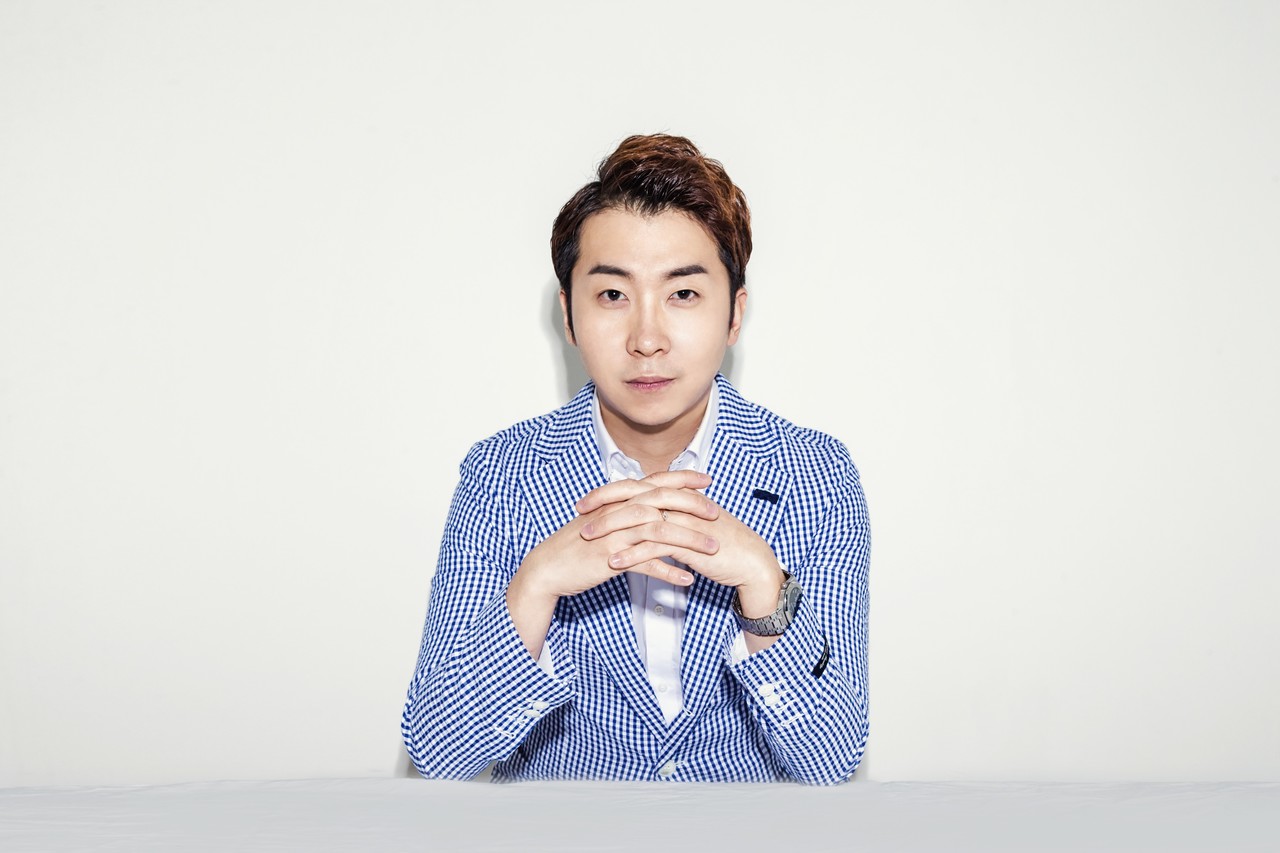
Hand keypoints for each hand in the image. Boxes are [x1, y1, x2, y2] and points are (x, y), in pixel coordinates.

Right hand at [512, 470, 720, 605]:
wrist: (548, 567)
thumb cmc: (577, 544)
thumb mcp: (602, 521)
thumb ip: (625, 511)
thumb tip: (649, 507)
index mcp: (617, 501)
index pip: (654, 482)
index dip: (681, 478)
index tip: (706, 479)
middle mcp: (617, 512)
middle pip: (661, 502)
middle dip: (692, 506)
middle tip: (716, 513)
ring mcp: (614, 535)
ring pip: (658, 531)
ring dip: (689, 540)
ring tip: (712, 550)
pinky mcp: (610, 558)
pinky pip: (645, 563)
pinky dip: (668, 571)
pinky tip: (687, 579)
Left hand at [577, 477, 785, 615]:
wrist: (752, 561)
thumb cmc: (724, 545)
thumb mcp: (694, 525)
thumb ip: (674, 517)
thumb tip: (651, 517)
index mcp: (680, 496)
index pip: (639, 486)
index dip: (611, 491)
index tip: (588, 499)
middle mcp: (680, 503)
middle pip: (635, 497)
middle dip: (604, 504)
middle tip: (580, 513)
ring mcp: (685, 521)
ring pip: (640, 520)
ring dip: (612, 529)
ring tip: (589, 539)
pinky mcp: (690, 543)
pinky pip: (655, 546)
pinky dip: (633, 554)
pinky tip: (614, 562)